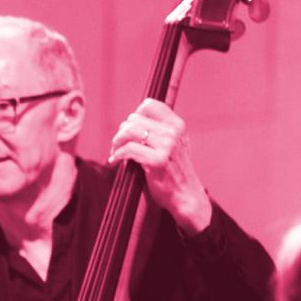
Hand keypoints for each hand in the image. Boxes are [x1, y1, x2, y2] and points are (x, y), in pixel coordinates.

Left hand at [107, 98, 211, 233]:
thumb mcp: (174, 144)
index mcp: (177, 125)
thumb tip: (131, 122)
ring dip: (117, 142)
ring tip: (116, 152)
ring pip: (129, 131)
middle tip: (119, 145)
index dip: (134, 116)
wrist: (186, 195)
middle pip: (134, 119)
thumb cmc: (175, 171)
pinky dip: (117, 154)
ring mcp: (167, 146)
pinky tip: (115, 160)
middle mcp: (173, 132)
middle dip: (122, 132)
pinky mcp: (157, 160)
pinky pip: (129, 149)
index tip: (130, 130)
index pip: (148, 105)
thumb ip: (159, 131)